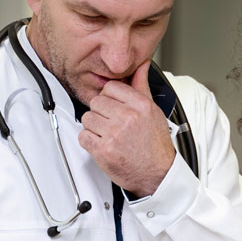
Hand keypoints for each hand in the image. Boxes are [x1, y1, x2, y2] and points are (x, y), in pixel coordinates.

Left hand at [78, 60, 175, 196]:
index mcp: (141, 105)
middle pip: (96, 102)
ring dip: (94, 128)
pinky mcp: (103, 150)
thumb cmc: (156, 146)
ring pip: (87, 119)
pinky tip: (102, 145)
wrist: (158, 175)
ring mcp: (114, 134)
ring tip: (108, 135)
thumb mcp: (154, 112)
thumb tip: (141, 66)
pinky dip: (89, 142)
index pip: (110, 87)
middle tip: (111, 124)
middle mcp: (128, 117)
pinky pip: (83, 136)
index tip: (114, 108)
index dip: (110, 98)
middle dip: (101, 113)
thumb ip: (142, 87)